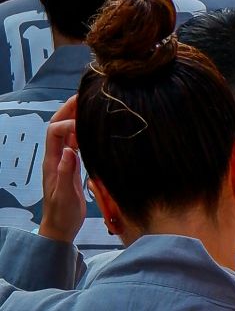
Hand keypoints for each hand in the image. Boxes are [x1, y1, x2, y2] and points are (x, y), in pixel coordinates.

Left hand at [38, 97, 83, 243]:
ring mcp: (63, 160)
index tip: (85, 122)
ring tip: (92, 104)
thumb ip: (66, 173)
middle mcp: (56, 157)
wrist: (60, 228)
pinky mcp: (72, 164)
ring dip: (75, 116)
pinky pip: (75, 141)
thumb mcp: (65, 195)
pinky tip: (94, 126)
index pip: (55, 132)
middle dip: (68, 109)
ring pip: (66, 132)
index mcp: (52, 162)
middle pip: (57, 126)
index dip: (68, 122)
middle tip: (85, 95)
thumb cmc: (62, 214)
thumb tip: (69, 150)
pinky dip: (82, 129)